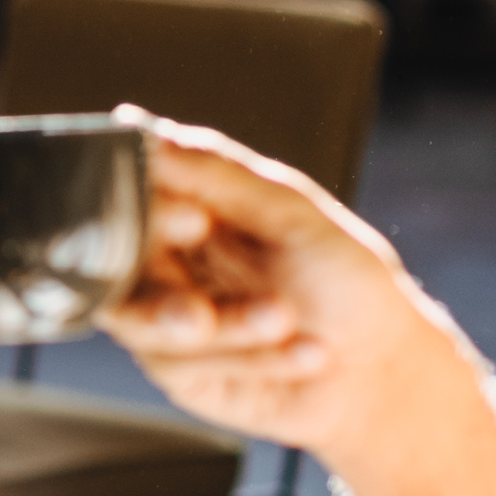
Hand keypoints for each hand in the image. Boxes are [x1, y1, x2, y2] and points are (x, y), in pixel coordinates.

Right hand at [91, 112, 495, 468]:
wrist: (385, 370)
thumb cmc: (348, 281)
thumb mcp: (293, 214)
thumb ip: (216, 172)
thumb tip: (138, 125)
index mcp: (187, 206)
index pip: (130, 192)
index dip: (147, 206)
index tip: (192, 220)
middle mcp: (164, 258)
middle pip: (110, 261)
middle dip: (163, 283)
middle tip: (208, 304)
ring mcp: (162, 316)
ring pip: (139, 318)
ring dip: (222, 325)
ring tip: (284, 322)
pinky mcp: (177, 371)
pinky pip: (181, 362)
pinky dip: (251, 356)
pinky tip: (308, 355)